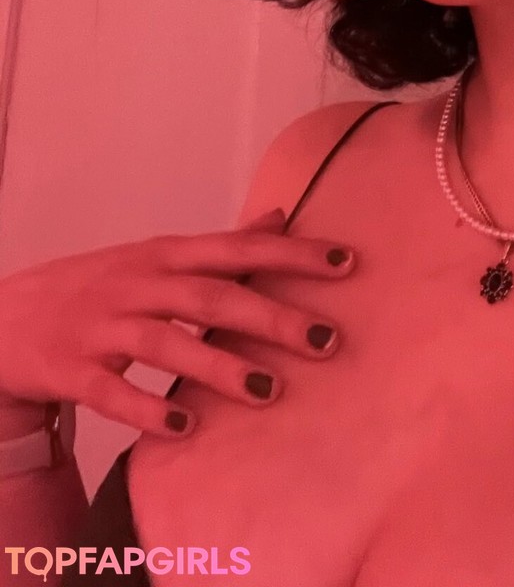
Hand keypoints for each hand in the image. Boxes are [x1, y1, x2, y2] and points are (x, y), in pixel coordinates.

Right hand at [0, 208, 355, 438]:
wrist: (7, 314)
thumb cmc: (101, 284)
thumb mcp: (159, 255)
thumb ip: (223, 244)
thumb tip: (282, 217)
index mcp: (166, 254)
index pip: (238, 249)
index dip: (293, 254)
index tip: (346, 262)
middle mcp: (139, 283)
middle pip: (211, 297)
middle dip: (272, 317)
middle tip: (327, 340)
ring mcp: (103, 326)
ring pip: (167, 343)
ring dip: (219, 366)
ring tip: (269, 390)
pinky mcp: (72, 369)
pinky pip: (112, 392)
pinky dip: (147, 409)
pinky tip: (184, 428)